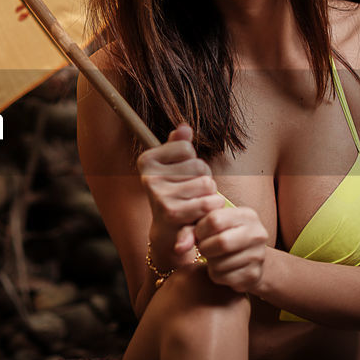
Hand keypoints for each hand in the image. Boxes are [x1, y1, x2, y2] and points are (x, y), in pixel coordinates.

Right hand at [137, 124, 222, 260]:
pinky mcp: (172, 213)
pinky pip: (208, 202)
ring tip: (195, 202)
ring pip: (207, 183)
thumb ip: (179, 144)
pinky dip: (212, 207)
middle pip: (199, 165)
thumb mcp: (175, 167)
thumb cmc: (176, 194)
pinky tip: (201, 213)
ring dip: (209, 194)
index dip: (192, 161)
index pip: (186, 146)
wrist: (168, 232)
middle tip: (191, 193)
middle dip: (203, 178)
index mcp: (147, 161)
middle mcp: (149, 177)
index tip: (181, 175)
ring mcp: (159, 195)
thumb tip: (184, 127)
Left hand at [193, 204, 268, 293]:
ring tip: (214, 257)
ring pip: (220, 263)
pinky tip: (222, 268)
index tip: (200, 234)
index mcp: (247, 215)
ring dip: (210, 262)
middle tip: (204, 248)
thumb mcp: (207, 227)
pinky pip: (223, 277)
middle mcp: (258, 234)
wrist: (248, 260)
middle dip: (205, 247)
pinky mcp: (253, 276)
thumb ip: (189, 231)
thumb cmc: (222, 236)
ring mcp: (258, 256)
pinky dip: (215, 274)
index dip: (201, 229)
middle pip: (222, 242)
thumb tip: (179, 248)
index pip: (215, 219)